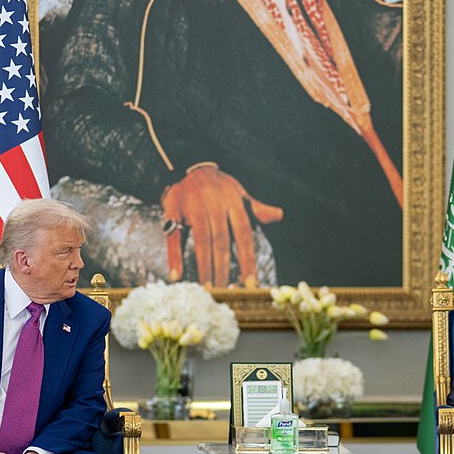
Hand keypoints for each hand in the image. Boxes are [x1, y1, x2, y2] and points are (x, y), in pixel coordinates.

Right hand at [160, 164, 283, 286]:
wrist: (188, 163)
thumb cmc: (218, 184)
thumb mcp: (239, 192)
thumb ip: (256, 208)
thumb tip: (280, 216)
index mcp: (233, 202)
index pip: (243, 234)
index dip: (247, 259)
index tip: (250, 281)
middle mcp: (214, 205)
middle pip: (221, 241)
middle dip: (223, 267)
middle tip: (224, 290)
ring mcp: (193, 208)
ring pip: (201, 240)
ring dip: (204, 265)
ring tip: (207, 287)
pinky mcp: (173, 210)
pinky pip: (174, 236)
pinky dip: (174, 256)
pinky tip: (176, 274)